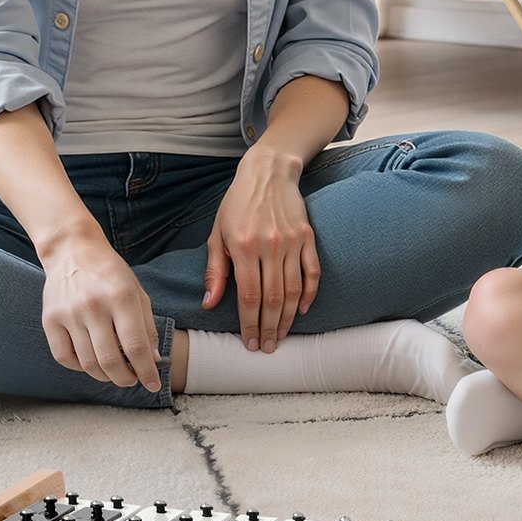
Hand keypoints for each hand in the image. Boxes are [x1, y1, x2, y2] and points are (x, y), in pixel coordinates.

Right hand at [40, 234, 162, 390]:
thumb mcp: (136, 291)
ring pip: (88, 363)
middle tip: (132, 380)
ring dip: (105, 376)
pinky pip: (64, 357)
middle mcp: (93, 306)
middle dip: (126, 379)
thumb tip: (152, 359)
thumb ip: (146, 325)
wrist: (72, 249)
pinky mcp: (50, 319)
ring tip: (114, 373)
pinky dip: (80, 368)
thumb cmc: (109, 271)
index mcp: (121, 297)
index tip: (152, 384)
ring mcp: (69, 314)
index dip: (146, 371)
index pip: (136, 346)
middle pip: (111, 361)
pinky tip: (91, 362)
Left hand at [203, 150, 319, 352]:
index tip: (249, 343)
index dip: (250, 324)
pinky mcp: (307, 237)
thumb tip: (210, 303)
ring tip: (281, 337)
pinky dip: (309, 294)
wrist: (267, 172)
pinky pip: (312, 272)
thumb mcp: (217, 233)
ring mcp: (291, 242)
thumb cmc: (237, 203)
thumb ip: (215, 270)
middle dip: (269, 329)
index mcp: (244, 247)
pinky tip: (302, 310)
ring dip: (287, 318)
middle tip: (266, 348)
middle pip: (272, 299)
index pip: (249, 297)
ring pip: (293, 290)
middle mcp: (269, 246)